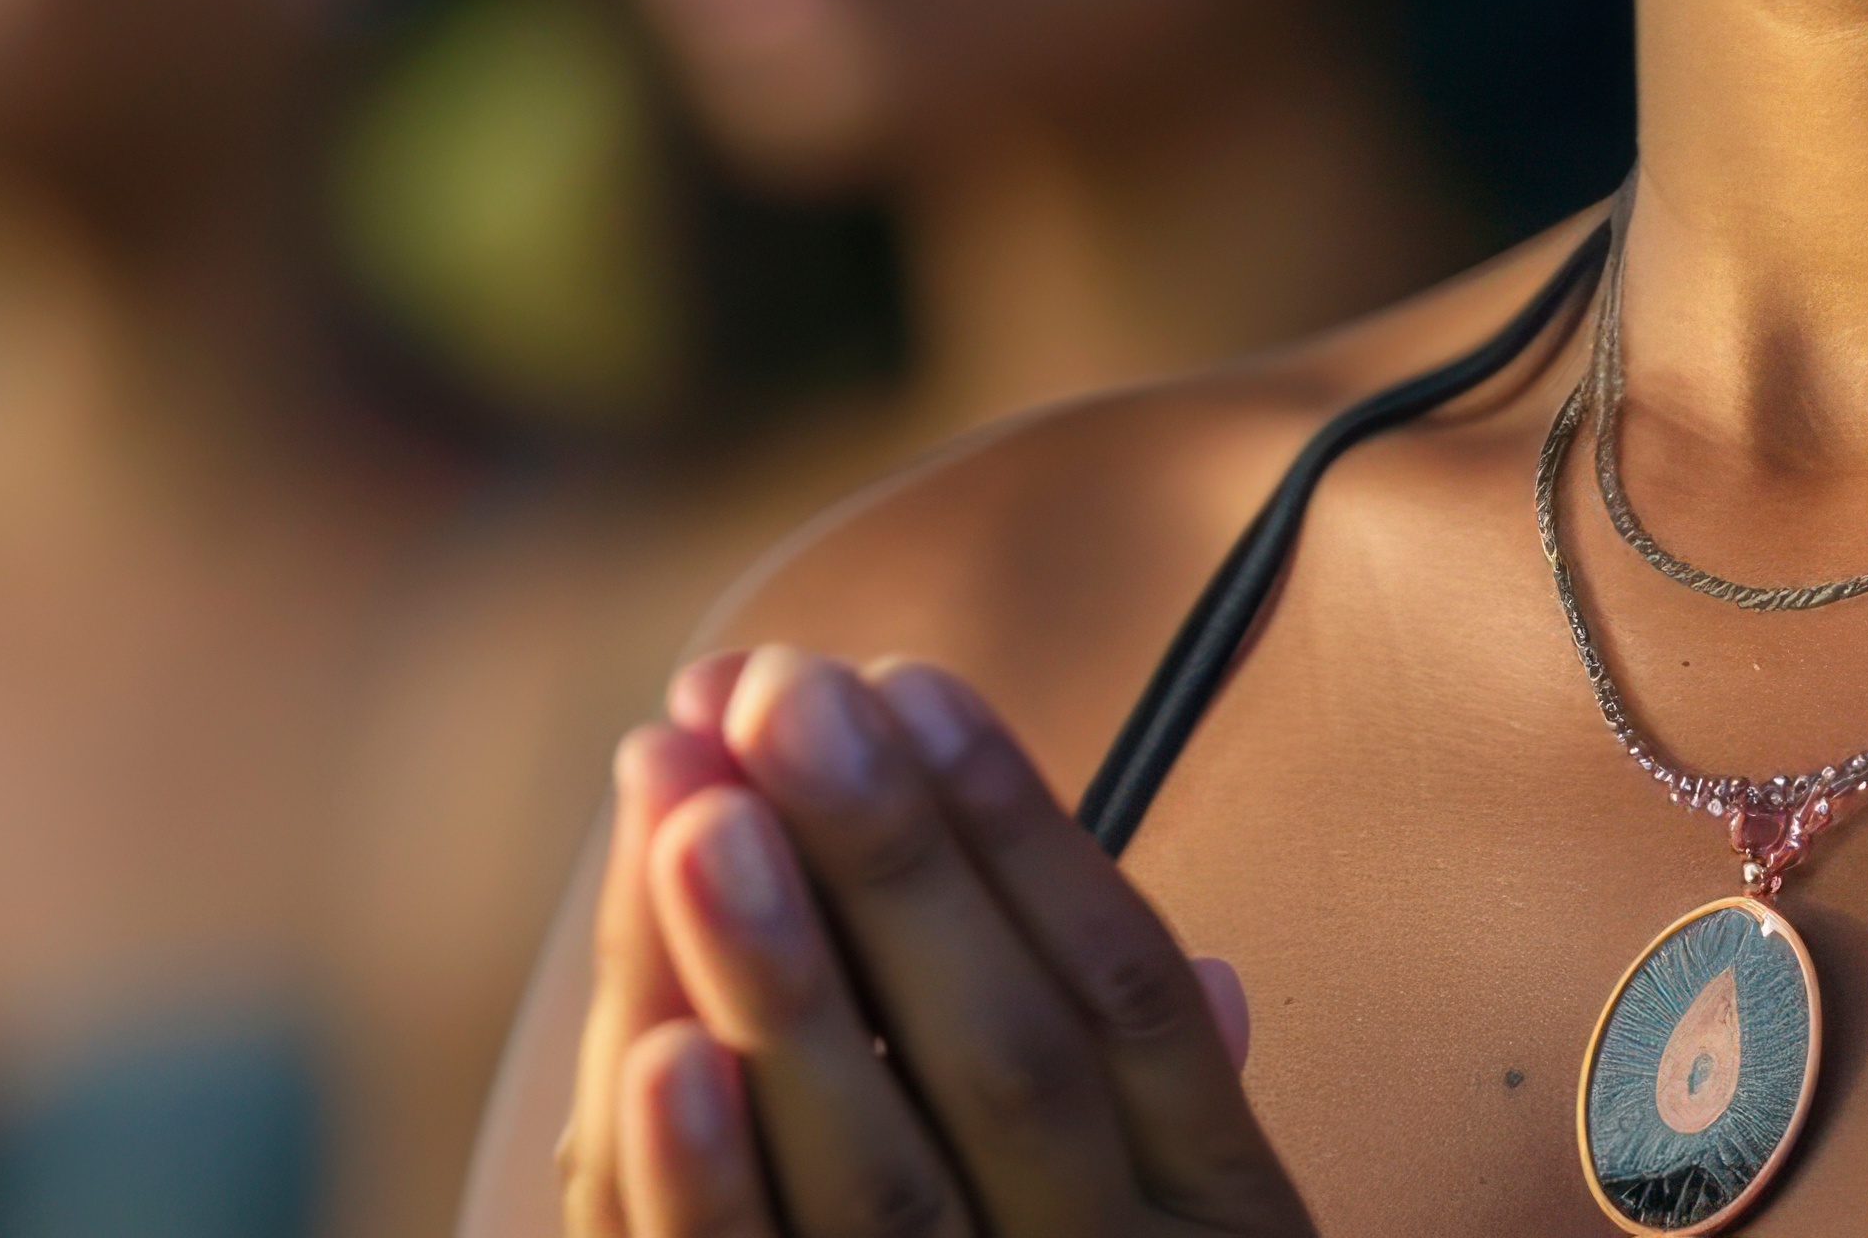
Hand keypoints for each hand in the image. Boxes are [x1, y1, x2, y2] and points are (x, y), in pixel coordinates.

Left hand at [559, 646, 1311, 1237]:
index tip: (911, 681)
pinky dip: (704, 1196)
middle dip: (885, 861)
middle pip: (1006, 1063)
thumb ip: (1191, 1139)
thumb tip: (1215, 970)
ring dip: (782, 983)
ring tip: (690, 803)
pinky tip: (653, 1060)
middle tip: (778, 688)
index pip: (1132, 1003)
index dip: (1021, 831)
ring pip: (886, 1184)